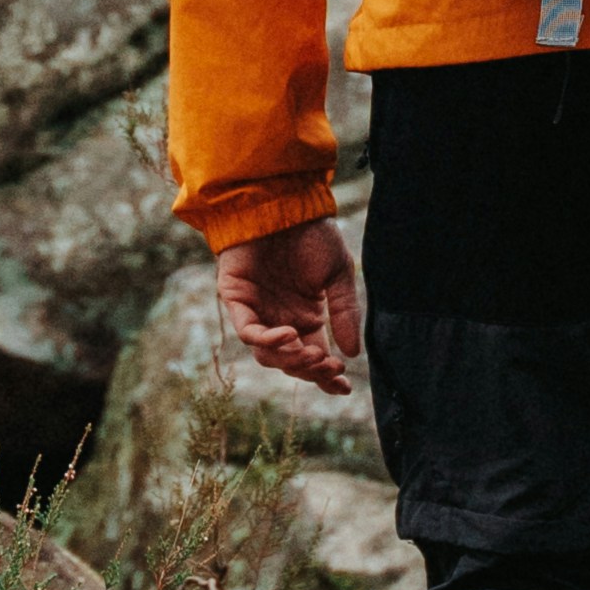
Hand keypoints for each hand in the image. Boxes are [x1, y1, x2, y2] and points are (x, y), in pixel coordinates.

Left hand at [217, 214, 361, 392]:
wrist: (286, 202)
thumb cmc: (312, 235)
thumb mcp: (338, 275)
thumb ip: (344, 313)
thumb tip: (353, 353)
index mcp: (304, 318)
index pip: (313, 358)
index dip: (326, 377)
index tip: (344, 387)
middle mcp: (280, 319)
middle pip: (291, 362)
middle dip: (311, 370)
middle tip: (331, 367)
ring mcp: (257, 311)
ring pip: (268, 353)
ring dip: (291, 359)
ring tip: (313, 353)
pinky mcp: (236, 298)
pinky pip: (247, 330)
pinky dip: (267, 339)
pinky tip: (289, 335)